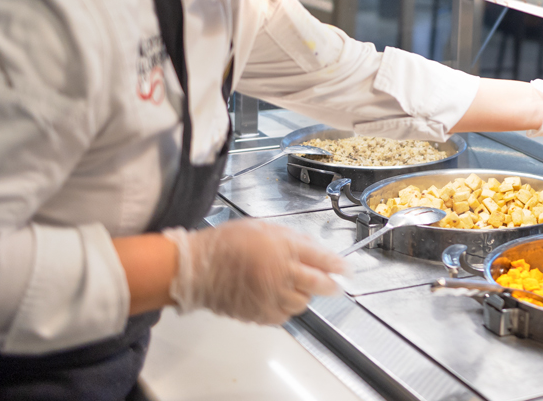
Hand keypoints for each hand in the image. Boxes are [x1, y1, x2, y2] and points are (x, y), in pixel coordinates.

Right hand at [163, 220, 343, 324]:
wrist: (195, 268)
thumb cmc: (225, 243)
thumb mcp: (262, 227)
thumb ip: (290, 238)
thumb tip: (312, 248)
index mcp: (283, 248)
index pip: (321, 258)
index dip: (338, 265)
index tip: (347, 270)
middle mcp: (280, 273)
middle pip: (318, 284)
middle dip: (331, 286)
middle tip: (336, 286)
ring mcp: (270, 296)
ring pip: (302, 303)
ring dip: (304, 296)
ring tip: (295, 288)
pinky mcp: (259, 313)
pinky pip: (283, 316)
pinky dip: (286, 309)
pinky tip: (278, 299)